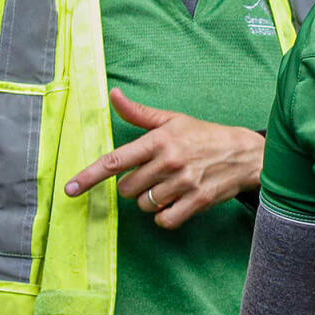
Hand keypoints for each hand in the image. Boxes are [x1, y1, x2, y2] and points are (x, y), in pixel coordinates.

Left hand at [65, 89, 263, 229]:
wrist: (244, 153)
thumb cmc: (204, 135)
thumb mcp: (172, 120)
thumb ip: (138, 113)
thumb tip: (113, 95)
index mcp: (159, 140)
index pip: (116, 161)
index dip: (89, 175)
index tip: (69, 188)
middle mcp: (170, 161)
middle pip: (128, 189)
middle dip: (134, 186)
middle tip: (153, 175)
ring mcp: (184, 182)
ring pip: (145, 205)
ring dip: (151, 201)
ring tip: (169, 187)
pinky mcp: (198, 201)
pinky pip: (165, 220)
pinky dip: (165, 216)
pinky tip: (175, 204)